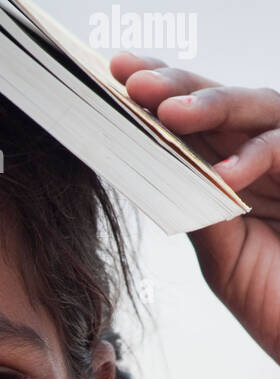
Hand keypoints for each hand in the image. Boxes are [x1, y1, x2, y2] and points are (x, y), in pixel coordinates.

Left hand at [110, 53, 279, 363]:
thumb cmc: (276, 301)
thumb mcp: (224, 254)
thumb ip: (199, 207)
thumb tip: (153, 164)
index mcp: (241, 170)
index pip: (199, 120)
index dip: (162, 93)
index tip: (114, 77)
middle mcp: (270, 157)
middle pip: (226, 101)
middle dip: (178, 85)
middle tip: (133, 80)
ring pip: (260, 108)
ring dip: (214, 104)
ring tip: (169, 112)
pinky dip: (254, 156)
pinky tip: (222, 174)